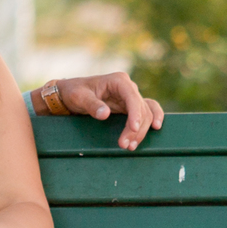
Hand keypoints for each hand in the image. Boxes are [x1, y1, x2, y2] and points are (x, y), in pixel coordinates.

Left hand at [44, 71, 165, 150]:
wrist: (70, 94)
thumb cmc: (74, 92)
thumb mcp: (79, 97)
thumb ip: (91, 105)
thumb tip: (105, 114)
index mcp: (118, 81)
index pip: (132, 97)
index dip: (135, 113)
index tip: (133, 128)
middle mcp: (128, 87)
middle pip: (141, 108)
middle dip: (135, 128)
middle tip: (124, 145)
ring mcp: (130, 97)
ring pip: (145, 113)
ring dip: (141, 130)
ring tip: (130, 146)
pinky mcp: (130, 106)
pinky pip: (147, 111)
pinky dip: (152, 120)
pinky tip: (155, 129)